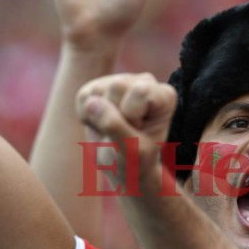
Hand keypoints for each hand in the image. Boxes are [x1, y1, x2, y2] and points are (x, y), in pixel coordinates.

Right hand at [76, 73, 176, 188]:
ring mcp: (121, 81)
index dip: (132, 116)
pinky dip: (87, 117)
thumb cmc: (134, 159)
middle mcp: (146, 82)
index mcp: (165, 96)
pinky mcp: (98, 86)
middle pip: (117, 86)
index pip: (141, 91)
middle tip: (124, 130)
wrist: (120, 166)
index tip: (139, 131)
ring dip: (100, 117)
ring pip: (99, 90)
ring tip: (113, 128)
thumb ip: (115, 126)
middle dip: (115, 115)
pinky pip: (83, 96)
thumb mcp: (132, 150)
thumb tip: (91, 102)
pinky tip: (100, 124)